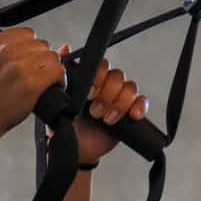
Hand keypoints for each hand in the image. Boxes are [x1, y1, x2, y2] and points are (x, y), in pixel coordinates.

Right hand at [0, 5, 64, 136]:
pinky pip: (58, 71)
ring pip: (52, 56)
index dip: (28, 50)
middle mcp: (8, 51)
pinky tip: (50, 87)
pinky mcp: (32, 84)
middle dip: (39, 59)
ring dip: (50, 69)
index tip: (24, 64)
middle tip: (31, 76)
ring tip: (40, 83)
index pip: (27, 34)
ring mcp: (21, 67)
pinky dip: (59, 80)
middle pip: (42, 45)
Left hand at [64, 47, 148, 166]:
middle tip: (95, 112)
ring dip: (119, 103)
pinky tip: (133, 116)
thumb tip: (65, 49)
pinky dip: (139, 106)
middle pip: (117, 76)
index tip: (89, 95)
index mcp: (91, 81)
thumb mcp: (58, 101)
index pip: (102, 67)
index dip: (98, 79)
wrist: (78, 151)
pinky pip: (142, 101)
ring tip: (106, 119)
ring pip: (130, 87)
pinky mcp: (130, 113)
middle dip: (107, 94)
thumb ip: (62, 75)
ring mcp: (119, 99)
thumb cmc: (67, 125)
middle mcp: (106, 87)